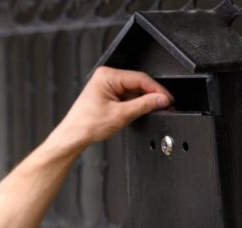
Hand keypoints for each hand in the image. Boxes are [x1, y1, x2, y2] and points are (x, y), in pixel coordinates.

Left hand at [49, 66, 172, 148]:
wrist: (72, 137)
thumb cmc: (86, 125)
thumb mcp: (121, 115)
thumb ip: (144, 105)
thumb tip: (161, 99)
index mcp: (107, 76)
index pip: (140, 78)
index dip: (157, 90)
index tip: (168, 99)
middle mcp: (105, 77)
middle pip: (138, 83)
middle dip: (152, 95)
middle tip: (165, 106)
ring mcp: (105, 85)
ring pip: (133, 90)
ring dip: (143, 100)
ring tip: (154, 110)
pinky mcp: (106, 94)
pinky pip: (126, 96)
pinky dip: (134, 104)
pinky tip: (140, 111)